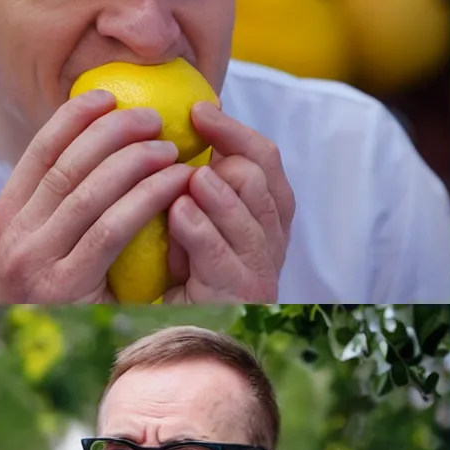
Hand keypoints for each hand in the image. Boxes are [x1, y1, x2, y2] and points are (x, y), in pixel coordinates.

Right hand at [0, 90, 195, 302]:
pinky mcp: (64, 286)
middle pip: (68, 163)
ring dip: (135, 161)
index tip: (108, 95)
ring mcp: (36, 261)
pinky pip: (111, 229)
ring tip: (170, 149)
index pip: (40, 150)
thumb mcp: (29, 251)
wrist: (12, 356)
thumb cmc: (35, 304)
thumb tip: (94, 162)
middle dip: (113, 131)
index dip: (76, 117)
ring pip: (90, 191)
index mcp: (5, 216)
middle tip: (153, 118)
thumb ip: (52, 213)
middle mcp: (14, 234)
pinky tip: (172, 186)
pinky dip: (146, 199)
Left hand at [161, 100, 293, 302]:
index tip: (198, 110)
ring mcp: (260, 269)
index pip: (266, 160)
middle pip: (259, 176)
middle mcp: (273, 242)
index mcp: (268, 220)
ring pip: (247, 205)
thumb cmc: (180, 278)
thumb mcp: (190, 225)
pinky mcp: (239, 293)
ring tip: (184, 182)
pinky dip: (197, 225)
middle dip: (222, 160)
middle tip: (183, 158)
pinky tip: (177, 213)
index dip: (234, 130)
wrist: (181, 338)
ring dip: (210, 189)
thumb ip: (196, 188)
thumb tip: (178, 130)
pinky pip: (219, 247)